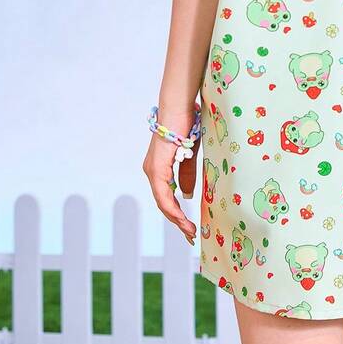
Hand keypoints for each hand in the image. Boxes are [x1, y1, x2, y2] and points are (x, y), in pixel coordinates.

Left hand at [141, 102, 199, 244]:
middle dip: (178, 221)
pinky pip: (163, 193)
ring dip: (176, 218)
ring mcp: (153, 170)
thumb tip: (187, 196)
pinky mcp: (157, 167)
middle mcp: (152, 171)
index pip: (167, 197)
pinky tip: (181, 217)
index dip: (177, 214)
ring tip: (189, 230)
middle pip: (163, 203)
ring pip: (162, 201)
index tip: (189, 227)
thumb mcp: (189, 156)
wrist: (179, 108)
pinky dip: (172, 206)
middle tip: (190, 235)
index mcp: (159, 169)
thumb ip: (186, 176)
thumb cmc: (185, 126)